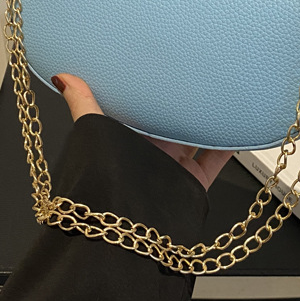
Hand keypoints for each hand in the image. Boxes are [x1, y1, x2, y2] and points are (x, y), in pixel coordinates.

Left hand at [51, 74, 232, 189]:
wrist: (128, 229)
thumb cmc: (106, 184)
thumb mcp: (93, 131)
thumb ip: (83, 103)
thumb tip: (64, 78)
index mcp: (125, 140)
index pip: (139, 110)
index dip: (149, 92)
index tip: (161, 71)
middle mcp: (149, 155)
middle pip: (169, 123)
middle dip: (181, 104)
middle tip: (195, 77)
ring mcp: (172, 169)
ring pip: (194, 139)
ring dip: (205, 121)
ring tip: (218, 97)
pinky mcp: (192, 184)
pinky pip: (214, 161)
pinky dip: (227, 147)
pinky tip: (235, 129)